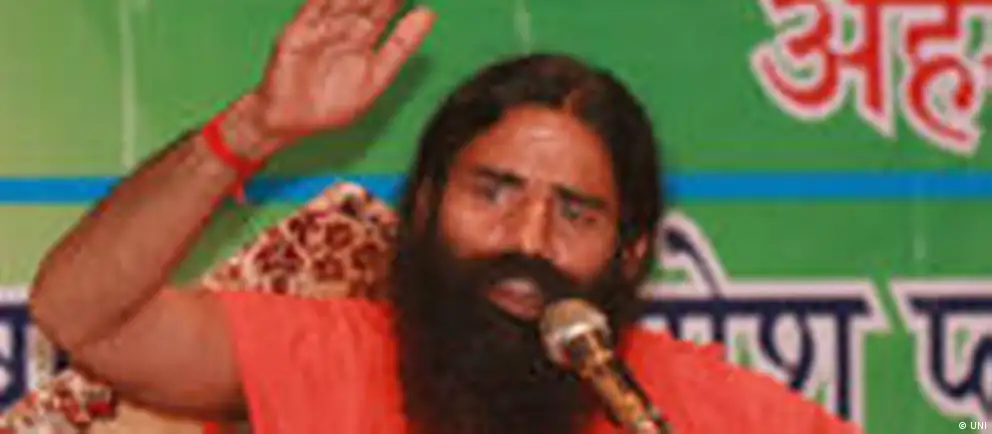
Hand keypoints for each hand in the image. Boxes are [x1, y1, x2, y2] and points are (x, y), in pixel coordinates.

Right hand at [233, 0, 434, 154]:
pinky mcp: (296, 34)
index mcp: (363, 36)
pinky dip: (323, 1)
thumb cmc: (332, 103)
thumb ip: (402, 45)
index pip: (385, 7)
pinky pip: (312, 9)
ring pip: (341, 0)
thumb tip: (429, 13)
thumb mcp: (378, 75)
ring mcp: (319, 27)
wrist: (292, 122)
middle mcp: (343, 26)